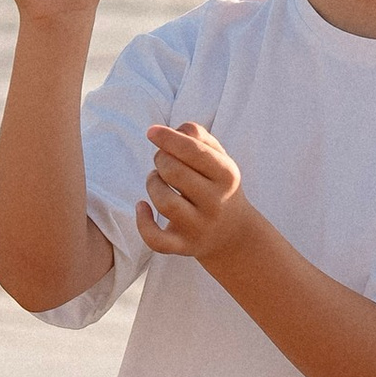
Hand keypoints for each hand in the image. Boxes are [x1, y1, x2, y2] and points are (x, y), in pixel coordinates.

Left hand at [138, 121, 253, 263]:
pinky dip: (143, 222)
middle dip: (160, 159)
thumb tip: (174, 130)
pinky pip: (156, 240)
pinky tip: (142, 206)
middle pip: (174, 172)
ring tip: (156, 179)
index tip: (151, 131)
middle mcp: (216, 202)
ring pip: (164, 202)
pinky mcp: (184, 247)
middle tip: (162, 159)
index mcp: (227, 175)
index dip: (168, 138)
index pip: (194, 151)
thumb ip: (198, 137)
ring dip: (152, 183)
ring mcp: (200, 227)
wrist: (233, 233)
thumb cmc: (218, 185)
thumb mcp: (219, 159)